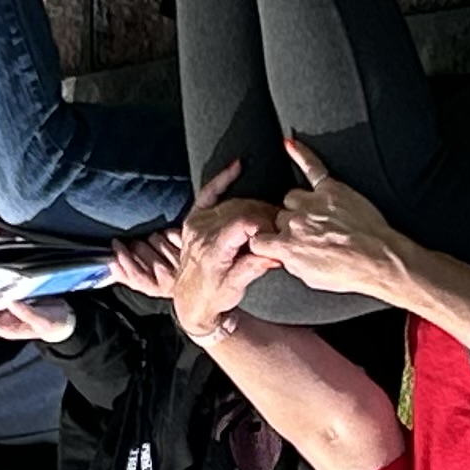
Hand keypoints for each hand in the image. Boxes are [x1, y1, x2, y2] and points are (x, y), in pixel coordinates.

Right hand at [108, 223, 184, 299]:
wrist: (199, 279)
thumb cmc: (166, 280)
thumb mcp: (146, 285)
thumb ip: (126, 277)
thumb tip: (112, 264)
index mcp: (154, 288)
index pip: (134, 273)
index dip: (122, 257)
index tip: (115, 244)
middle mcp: (168, 276)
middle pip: (140, 249)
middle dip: (136, 245)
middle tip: (137, 244)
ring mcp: (180, 261)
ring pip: (154, 238)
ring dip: (153, 239)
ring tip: (157, 245)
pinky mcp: (190, 247)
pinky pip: (169, 232)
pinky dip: (167, 233)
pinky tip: (170, 240)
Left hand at [169, 193, 283, 346]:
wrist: (190, 302)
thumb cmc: (213, 297)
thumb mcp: (235, 287)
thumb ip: (253, 267)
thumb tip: (275, 254)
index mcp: (212, 249)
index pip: (244, 222)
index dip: (265, 224)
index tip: (277, 233)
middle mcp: (202, 232)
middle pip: (241, 209)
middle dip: (265, 215)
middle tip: (279, 226)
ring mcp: (197, 223)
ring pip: (232, 202)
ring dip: (255, 205)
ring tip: (270, 217)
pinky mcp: (195, 219)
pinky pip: (208, 192)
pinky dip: (223, 178)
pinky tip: (237, 166)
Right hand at [262, 142, 417, 305]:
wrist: (378, 260)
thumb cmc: (349, 271)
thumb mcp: (310, 278)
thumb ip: (290, 261)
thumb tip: (282, 253)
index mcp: (286, 246)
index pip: (259, 238)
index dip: (268, 241)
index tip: (273, 243)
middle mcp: (295, 221)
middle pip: (279, 216)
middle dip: (291, 225)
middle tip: (311, 236)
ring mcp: (313, 202)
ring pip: (293, 196)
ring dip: (301, 205)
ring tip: (319, 217)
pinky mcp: (331, 189)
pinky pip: (312, 166)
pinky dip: (301, 154)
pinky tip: (290, 145)